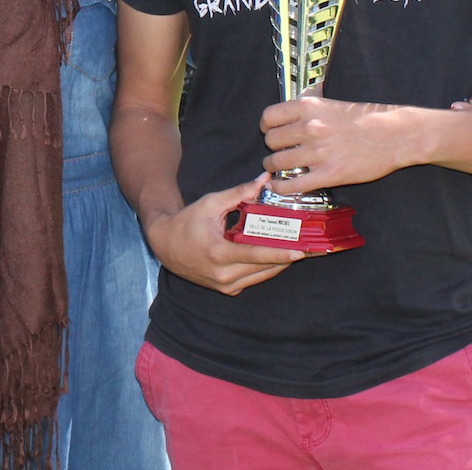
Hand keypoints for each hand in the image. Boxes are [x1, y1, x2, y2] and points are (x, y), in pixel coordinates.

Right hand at [142, 174, 303, 294]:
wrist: (165, 245)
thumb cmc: (186, 222)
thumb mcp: (211, 203)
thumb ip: (239, 193)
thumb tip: (264, 180)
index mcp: (218, 253)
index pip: (255, 255)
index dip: (280, 253)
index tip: (300, 251)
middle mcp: (223, 275)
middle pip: (264, 267)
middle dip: (286, 256)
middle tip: (307, 245)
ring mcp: (225, 285)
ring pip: (262, 276)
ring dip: (279, 263)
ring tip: (297, 249)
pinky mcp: (227, 289)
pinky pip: (253, 279)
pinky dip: (265, 268)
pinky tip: (276, 255)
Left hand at [259, 89, 408, 192]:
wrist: (396, 135)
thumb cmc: (368, 119)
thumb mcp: (332, 104)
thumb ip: (308, 109)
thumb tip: (287, 115)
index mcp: (309, 107)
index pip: (269, 117)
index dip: (266, 127)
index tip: (269, 132)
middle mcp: (310, 128)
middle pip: (271, 141)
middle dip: (273, 148)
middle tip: (280, 151)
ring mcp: (318, 152)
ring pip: (278, 163)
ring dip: (275, 167)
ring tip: (280, 168)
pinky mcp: (329, 174)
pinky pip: (293, 185)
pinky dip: (281, 188)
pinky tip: (279, 187)